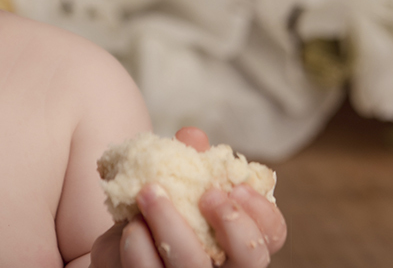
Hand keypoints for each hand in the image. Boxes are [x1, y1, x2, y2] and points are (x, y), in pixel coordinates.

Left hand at [89, 128, 286, 267]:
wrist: (121, 240)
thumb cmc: (160, 208)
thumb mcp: (176, 182)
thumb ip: (189, 160)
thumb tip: (193, 137)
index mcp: (238, 240)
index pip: (271, 235)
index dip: (262, 213)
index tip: (238, 186)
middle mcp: (223, 267)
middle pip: (250, 260)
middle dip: (233, 224)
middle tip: (206, 194)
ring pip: (194, 266)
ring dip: (172, 225)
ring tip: (149, 191)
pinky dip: (140, 247)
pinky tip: (132, 225)